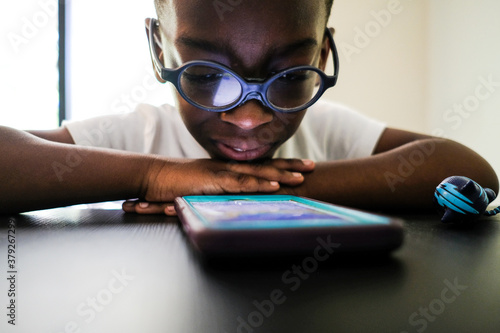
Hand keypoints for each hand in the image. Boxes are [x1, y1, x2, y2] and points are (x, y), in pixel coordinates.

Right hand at [122, 158, 314, 214]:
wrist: (153, 176)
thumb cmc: (175, 183)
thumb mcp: (201, 186)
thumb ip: (218, 189)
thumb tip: (232, 198)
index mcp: (227, 168)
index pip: (258, 166)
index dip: (279, 165)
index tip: (298, 166)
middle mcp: (227, 167)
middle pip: (264, 165)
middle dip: (289, 165)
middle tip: (311, 167)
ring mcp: (221, 173)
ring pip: (256, 173)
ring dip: (280, 175)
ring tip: (301, 177)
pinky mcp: (212, 181)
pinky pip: (239, 184)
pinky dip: (258, 185)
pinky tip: (274, 187)